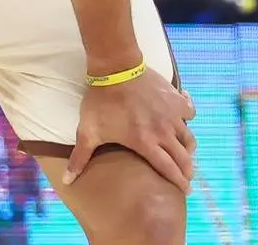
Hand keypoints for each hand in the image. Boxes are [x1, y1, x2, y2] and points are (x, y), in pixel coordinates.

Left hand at [64, 69, 195, 192]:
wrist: (116, 68)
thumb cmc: (102, 101)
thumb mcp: (88, 131)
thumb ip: (80, 157)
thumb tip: (68, 181)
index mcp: (146, 143)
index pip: (169, 169)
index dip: (178, 182)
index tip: (184, 191)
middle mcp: (164, 131)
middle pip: (183, 157)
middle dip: (187, 171)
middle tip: (186, 177)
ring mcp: (172, 114)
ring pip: (189, 137)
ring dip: (188, 148)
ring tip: (185, 153)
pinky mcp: (176, 99)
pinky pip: (190, 113)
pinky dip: (188, 118)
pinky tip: (184, 118)